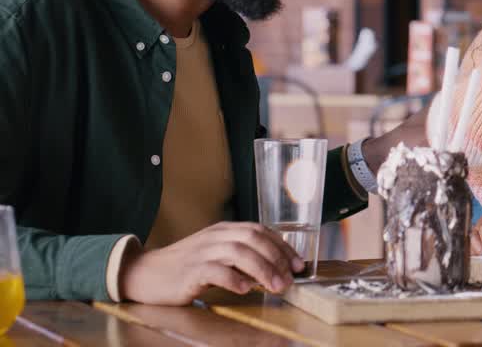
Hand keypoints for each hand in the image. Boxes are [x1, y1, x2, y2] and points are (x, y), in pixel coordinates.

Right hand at [119, 222, 304, 304]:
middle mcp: (215, 236)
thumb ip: (240, 256)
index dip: (282, 246)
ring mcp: (201, 252)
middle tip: (289, 279)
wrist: (144, 273)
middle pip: (253, 238)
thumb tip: (274, 269)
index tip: (297, 265)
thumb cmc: (185, 267)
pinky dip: (233, 279)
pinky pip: (215, 271)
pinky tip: (245, 289)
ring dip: (262, 269)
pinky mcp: (189, 271)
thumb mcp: (215, 254)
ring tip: (275, 286)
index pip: (260, 231)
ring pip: (238, 253)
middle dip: (276, 258)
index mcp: (223, 230)